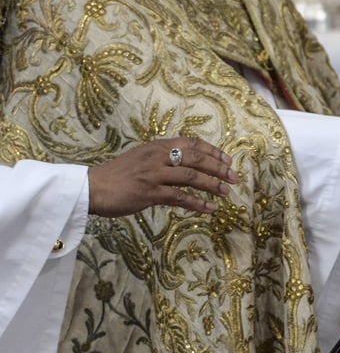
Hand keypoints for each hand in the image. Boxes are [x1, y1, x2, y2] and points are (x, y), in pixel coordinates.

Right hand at [88, 137, 237, 216]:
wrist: (91, 187)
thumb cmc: (117, 175)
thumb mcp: (142, 158)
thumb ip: (163, 158)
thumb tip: (188, 163)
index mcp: (157, 146)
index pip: (192, 143)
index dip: (213, 151)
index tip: (228, 160)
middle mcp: (158, 156)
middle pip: (197, 158)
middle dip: (219, 168)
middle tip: (234, 177)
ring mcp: (154, 174)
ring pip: (192, 176)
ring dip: (213, 185)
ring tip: (226, 193)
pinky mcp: (149, 192)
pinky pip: (180, 197)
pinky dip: (198, 203)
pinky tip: (210, 209)